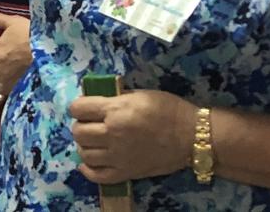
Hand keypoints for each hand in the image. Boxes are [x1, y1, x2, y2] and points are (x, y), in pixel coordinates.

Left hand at [70, 90, 196, 183]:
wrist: (191, 136)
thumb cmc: (169, 109)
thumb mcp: (141, 94)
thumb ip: (117, 99)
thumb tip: (100, 102)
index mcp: (116, 110)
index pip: (79, 108)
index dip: (79, 106)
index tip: (85, 108)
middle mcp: (112, 133)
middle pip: (78, 132)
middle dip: (81, 125)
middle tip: (91, 124)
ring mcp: (118, 156)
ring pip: (84, 153)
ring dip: (85, 145)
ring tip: (94, 141)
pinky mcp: (125, 173)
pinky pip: (96, 175)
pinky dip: (87, 169)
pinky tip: (89, 162)